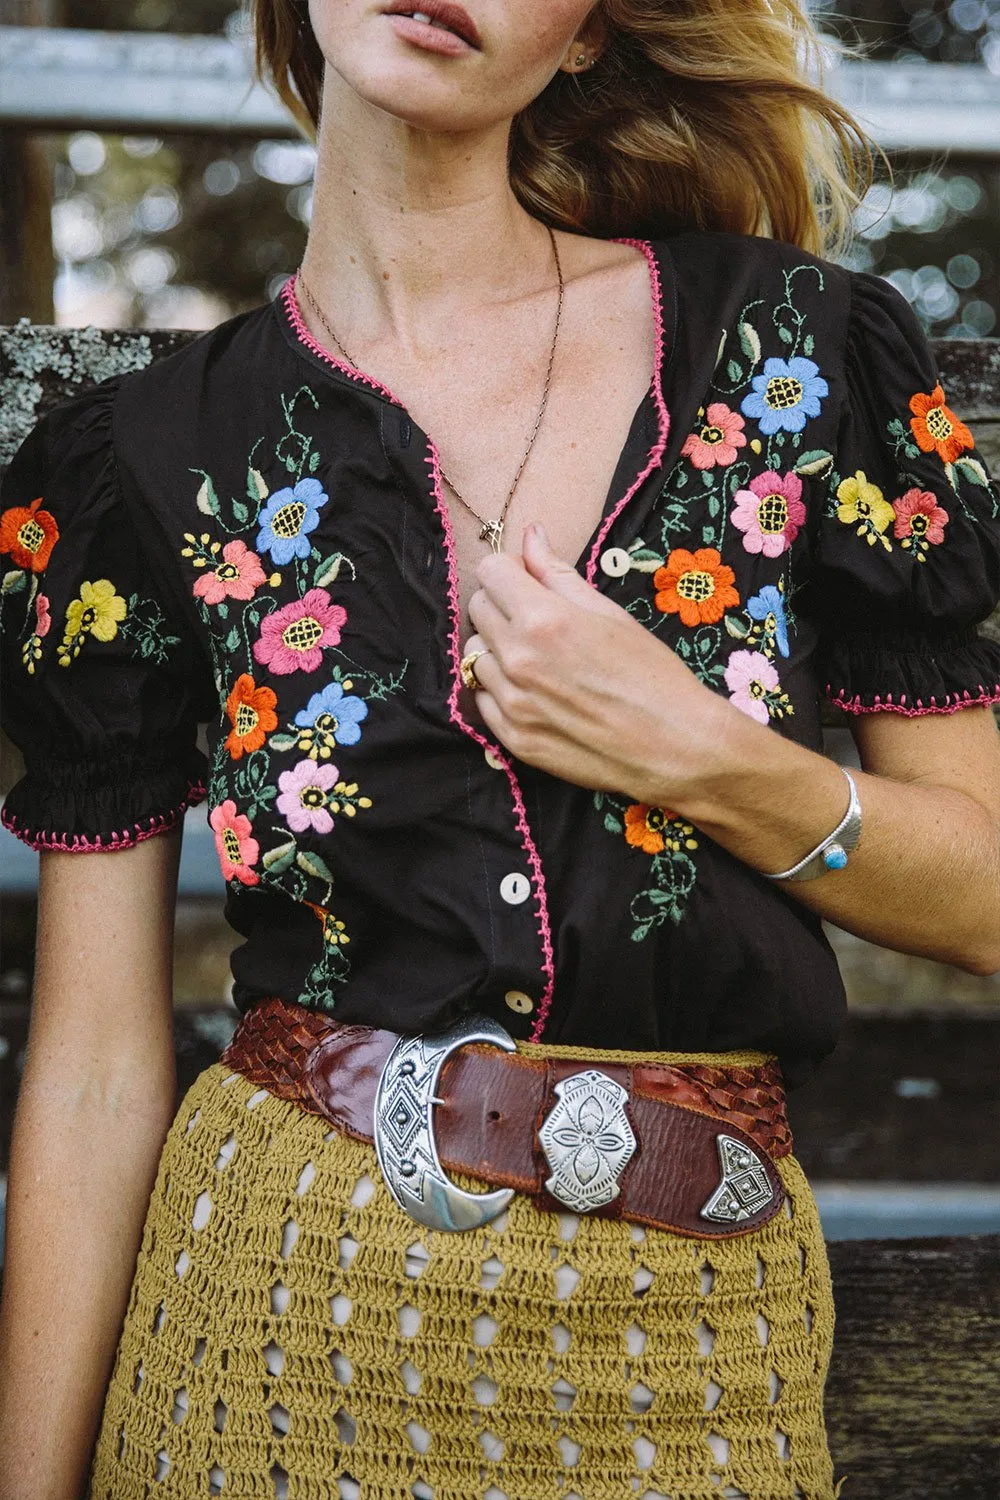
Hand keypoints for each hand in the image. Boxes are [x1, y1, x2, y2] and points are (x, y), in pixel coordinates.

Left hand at [463, 521, 726, 804]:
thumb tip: (530, 535)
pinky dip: (499, 689)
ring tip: (538, 659)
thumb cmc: (652, 675)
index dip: (510, 571)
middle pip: (478, 609)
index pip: (490, 572)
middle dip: (502, 605)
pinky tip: (534, 691)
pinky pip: (481, 698)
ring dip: (497, 649)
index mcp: (543, 620)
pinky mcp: (512, 738)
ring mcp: (511, 703)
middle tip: (538, 620)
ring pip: (474, 656)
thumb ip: (558, 574)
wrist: (674, 747)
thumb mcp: (609, 614)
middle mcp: (517, 659)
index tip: (528, 582)